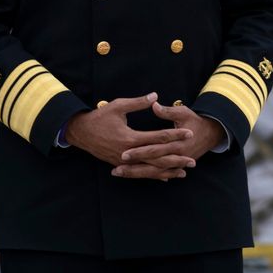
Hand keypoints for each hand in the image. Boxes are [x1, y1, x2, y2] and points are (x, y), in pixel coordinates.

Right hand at [64, 93, 193, 179]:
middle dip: (176, 159)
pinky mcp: (120, 165)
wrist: (80, 132)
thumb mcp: (118, 106)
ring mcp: (123, 161)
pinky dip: (153, 175)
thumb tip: (156, 96)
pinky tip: (166, 177)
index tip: (190, 133)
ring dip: (168, 171)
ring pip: (149, 170)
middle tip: (193, 161)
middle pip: (157, 158)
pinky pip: (140, 172)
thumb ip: (138, 102)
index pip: (158, 137)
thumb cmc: (100, 117)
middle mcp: (128, 153)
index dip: (175, 135)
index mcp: (130, 138)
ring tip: (184, 172)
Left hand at [112, 102, 223, 178]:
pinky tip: (132, 176)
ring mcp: (177, 163)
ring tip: (117, 173)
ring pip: (153, 172)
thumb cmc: (195, 121)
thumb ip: (167, 111)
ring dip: (135, 173)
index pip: (154, 149)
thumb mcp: (183, 112)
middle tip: (116, 169)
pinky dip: (144, 175)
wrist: (211, 133)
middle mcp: (177, 156)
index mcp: (178, 143)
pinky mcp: (176, 165)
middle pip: (151, 164)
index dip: (139, 151)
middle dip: (133, 167)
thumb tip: (154, 105)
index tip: (123, 152)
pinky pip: (159, 173)